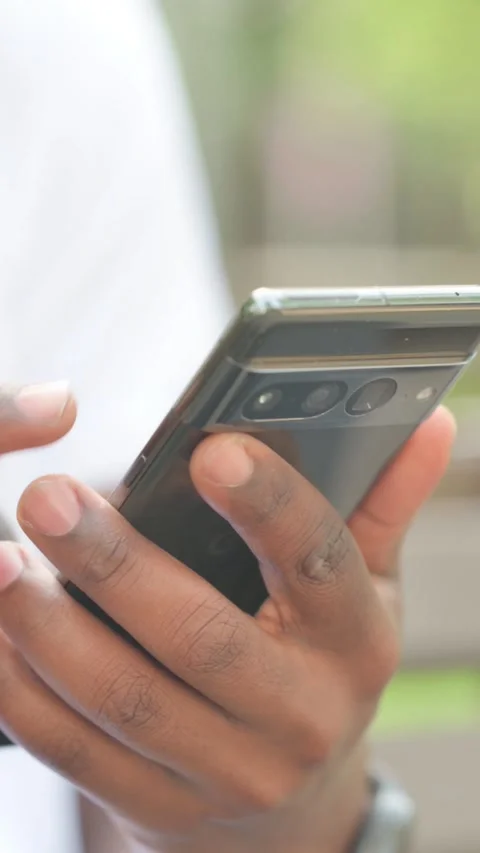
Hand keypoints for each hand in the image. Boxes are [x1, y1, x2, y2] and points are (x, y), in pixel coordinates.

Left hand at [0, 406, 454, 852]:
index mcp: (355, 642)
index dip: (270, 505)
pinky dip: (26, 696)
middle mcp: (299, 715)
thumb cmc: (323, 665)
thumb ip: (383, 504)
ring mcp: (229, 774)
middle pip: (202, 637)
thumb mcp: (367, 590)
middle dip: (118, 568)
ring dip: (51, 630)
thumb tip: (430, 420)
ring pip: (128, 700)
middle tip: (49, 497)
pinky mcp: (162, 811)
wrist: (291, 817)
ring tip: (1, 562)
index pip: (319, 564)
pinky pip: (81, 755)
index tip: (210, 448)